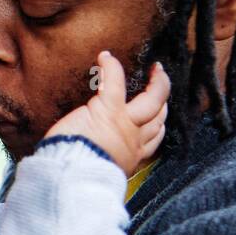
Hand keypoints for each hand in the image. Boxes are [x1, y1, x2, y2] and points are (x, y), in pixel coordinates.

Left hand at [43, 51, 168, 177]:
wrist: (71, 178)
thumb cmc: (76, 177)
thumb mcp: (99, 172)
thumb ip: (104, 161)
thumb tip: (95, 158)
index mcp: (132, 157)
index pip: (154, 138)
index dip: (159, 123)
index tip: (159, 114)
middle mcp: (134, 141)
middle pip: (160, 117)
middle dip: (163, 100)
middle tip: (162, 84)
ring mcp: (125, 124)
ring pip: (153, 100)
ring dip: (157, 83)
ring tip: (156, 69)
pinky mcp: (108, 110)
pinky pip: (116, 83)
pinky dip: (112, 68)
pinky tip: (106, 56)